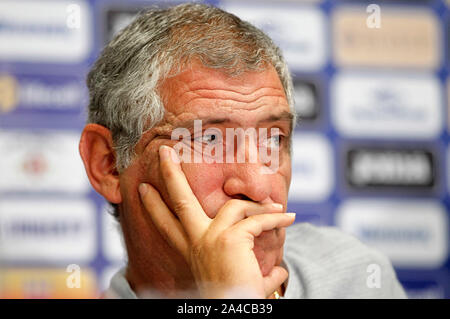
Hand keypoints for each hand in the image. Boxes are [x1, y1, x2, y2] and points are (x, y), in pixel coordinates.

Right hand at [138, 145, 294, 297]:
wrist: (236, 310)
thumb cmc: (239, 300)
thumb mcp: (243, 283)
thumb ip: (259, 274)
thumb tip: (280, 273)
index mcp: (191, 252)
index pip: (166, 226)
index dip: (153, 207)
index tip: (142, 189)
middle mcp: (197, 243)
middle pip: (180, 201)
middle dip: (170, 174)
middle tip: (164, 152)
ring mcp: (212, 238)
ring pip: (232, 205)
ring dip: (258, 205)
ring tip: (277, 209)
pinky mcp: (231, 238)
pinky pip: (259, 221)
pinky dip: (276, 220)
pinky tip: (289, 219)